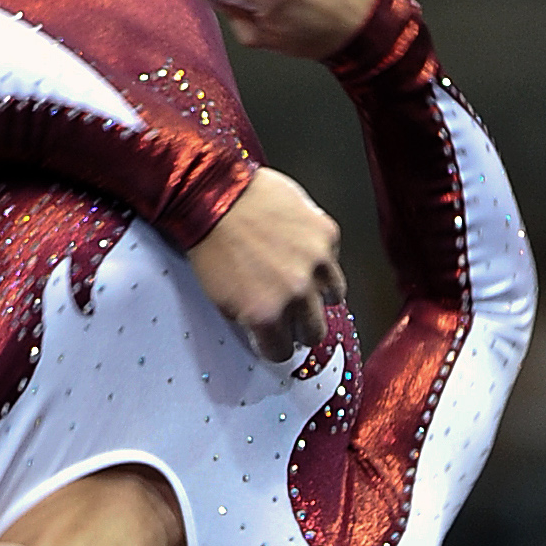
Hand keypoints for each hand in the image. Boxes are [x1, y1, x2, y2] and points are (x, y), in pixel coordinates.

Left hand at [189, 166, 345, 361]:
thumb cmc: (210, 242)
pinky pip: (333, 258)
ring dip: (319, 292)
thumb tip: (270, 332)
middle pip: (315, 332)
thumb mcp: (221, 299)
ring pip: (334, 296)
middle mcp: (296, 291)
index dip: (275, 345)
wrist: (215, 193)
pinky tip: (297, 246)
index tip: (273, 338)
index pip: (282, 352)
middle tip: (290, 314)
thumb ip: (252, 321)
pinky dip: (319, 257)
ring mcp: (317, 262)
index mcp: (266, 313)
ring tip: (300, 278)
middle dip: (301, 326)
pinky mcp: (326, 233)